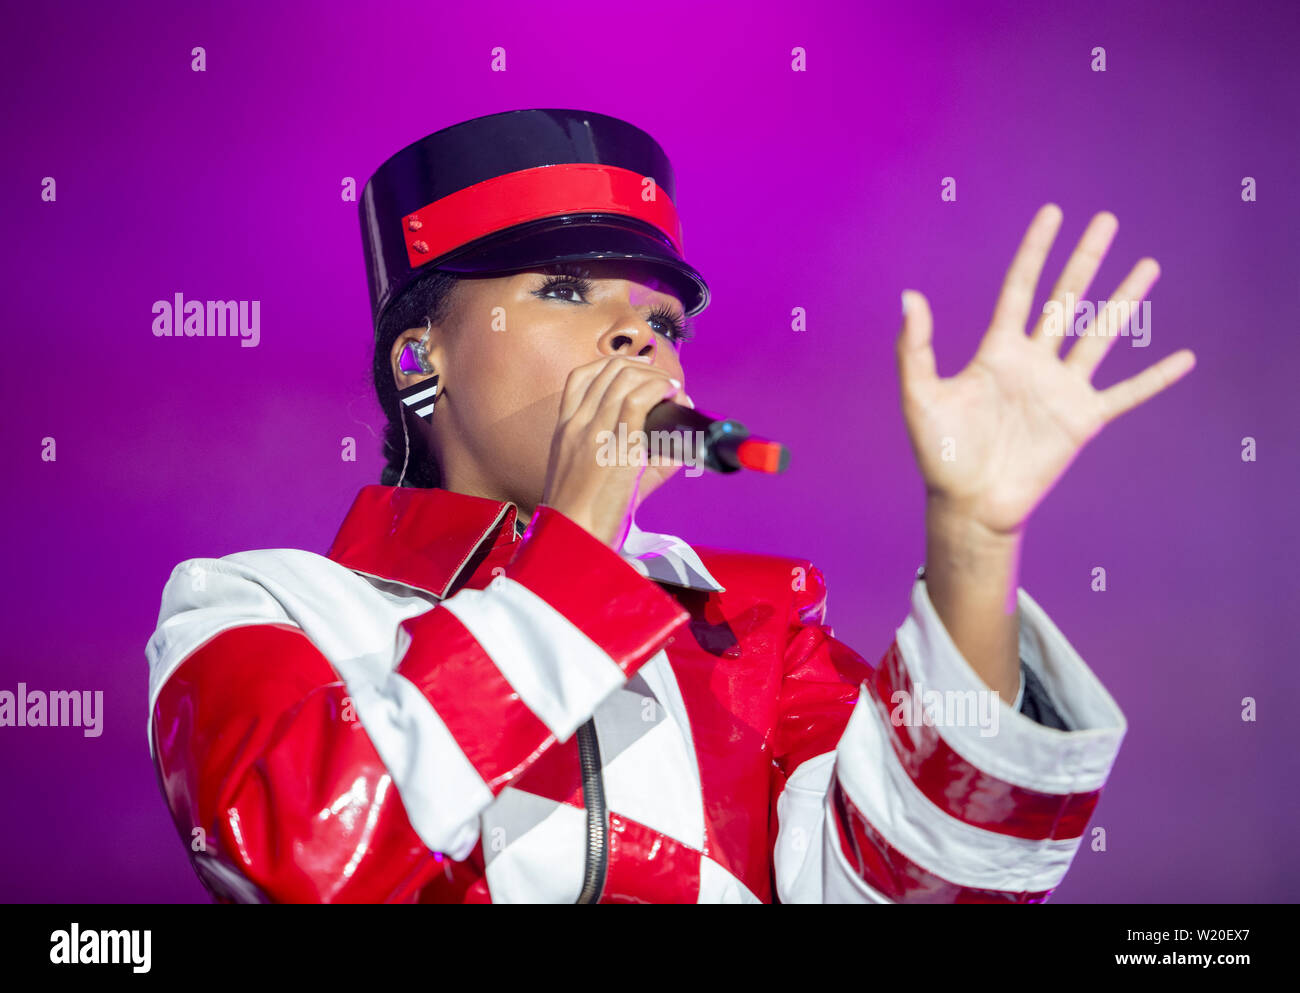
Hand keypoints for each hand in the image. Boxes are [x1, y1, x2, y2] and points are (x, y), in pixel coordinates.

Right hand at [540, 355, 691, 549]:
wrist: (572, 541)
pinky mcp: (617, 447)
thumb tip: (678, 451)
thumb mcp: (596, 482)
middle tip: (662, 381)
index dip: (612, 365)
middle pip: (607, 371)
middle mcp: (576, 425)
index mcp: (563, 431)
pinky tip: (672, 394)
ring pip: (625, 379)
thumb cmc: (583, 519)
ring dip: (654, 378)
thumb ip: (635, 461)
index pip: (580, 377)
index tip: (638, 371)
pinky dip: (659, 389)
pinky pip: (639, 400)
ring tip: (671, 390)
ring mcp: (594, 433)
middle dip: (641, 368)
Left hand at [897, 203, 1195, 536]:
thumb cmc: (941, 453)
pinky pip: (1126, 394)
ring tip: (1148, 266)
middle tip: (1107, 221)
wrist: (969, 503)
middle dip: (1086, 260)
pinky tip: (1185, 358)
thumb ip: (914, 347)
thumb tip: (909, 296)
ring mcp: (1061, 389)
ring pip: (1099, 335)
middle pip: (1066, 300)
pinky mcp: (1082, 420)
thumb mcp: (920, 396)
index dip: (1036, 252)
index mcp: (997, 351)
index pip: (1021, 289)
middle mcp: (1034, 363)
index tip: (1052, 214)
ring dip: (1125, 302)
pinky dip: (1155, 378)